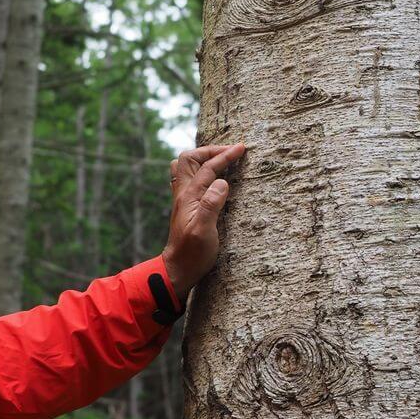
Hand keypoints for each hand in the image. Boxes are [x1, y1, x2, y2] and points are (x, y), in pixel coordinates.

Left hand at [162, 144, 245, 302]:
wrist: (177, 269)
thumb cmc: (193, 254)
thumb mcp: (205, 232)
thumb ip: (211, 205)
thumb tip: (222, 182)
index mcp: (189, 197)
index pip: (207, 168)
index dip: (224, 156)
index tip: (241, 149)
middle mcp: (183, 194)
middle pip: (190, 159)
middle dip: (211, 150)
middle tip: (231, 151)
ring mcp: (183, 199)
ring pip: (186, 167)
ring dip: (203, 158)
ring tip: (221, 158)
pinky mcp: (186, 206)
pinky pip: (189, 177)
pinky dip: (201, 169)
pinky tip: (213, 176)